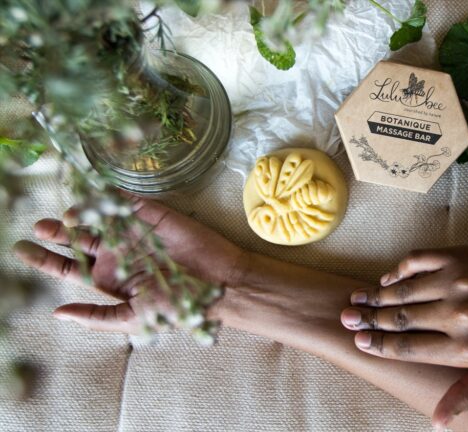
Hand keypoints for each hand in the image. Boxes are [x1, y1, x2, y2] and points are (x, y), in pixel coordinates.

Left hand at [12, 196, 246, 332]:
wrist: (218, 283)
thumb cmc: (178, 306)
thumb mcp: (133, 319)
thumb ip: (95, 317)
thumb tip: (57, 313)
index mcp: (108, 278)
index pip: (67, 267)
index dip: (43, 259)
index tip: (21, 250)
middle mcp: (116, 252)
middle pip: (76, 238)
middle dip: (55, 232)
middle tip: (39, 226)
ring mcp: (131, 230)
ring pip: (95, 216)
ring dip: (76, 214)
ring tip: (64, 219)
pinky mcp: (149, 213)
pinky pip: (122, 200)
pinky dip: (105, 195)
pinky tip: (89, 196)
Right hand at [339, 236, 467, 426]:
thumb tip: (437, 423)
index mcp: (467, 349)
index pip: (409, 350)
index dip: (379, 346)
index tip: (359, 342)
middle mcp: (457, 316)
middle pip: (399, 320)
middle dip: (368, 320)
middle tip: (346, 318)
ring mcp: (456, 283)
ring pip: (402, 291)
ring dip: (376, 296)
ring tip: (357, 299)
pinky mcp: (458, 257)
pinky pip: (416, 262)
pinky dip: (397, 270)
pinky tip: (387, 278)